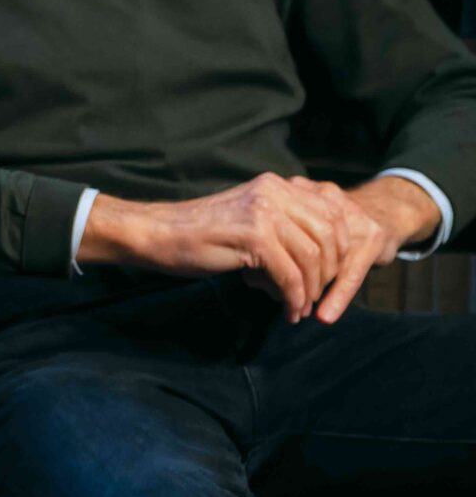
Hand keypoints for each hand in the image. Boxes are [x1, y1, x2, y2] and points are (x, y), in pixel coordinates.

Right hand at [80, 172, 393, 323]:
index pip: (331, 215)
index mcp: (276, 185)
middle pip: (329, 236)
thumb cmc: (199, 234)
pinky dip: (294, 298)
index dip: (338, 250)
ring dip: (312, 290)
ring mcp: (264, 213)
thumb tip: (319, 262)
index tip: (329, 277)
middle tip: (318, 298)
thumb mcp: (249, 219)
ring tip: (301, 308)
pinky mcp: (254, 236)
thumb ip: (282, 227)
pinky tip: (288, 310)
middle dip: (329, 273)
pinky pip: (290, 275)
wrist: (158, 234)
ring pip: (313, 257)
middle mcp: (274, 192)